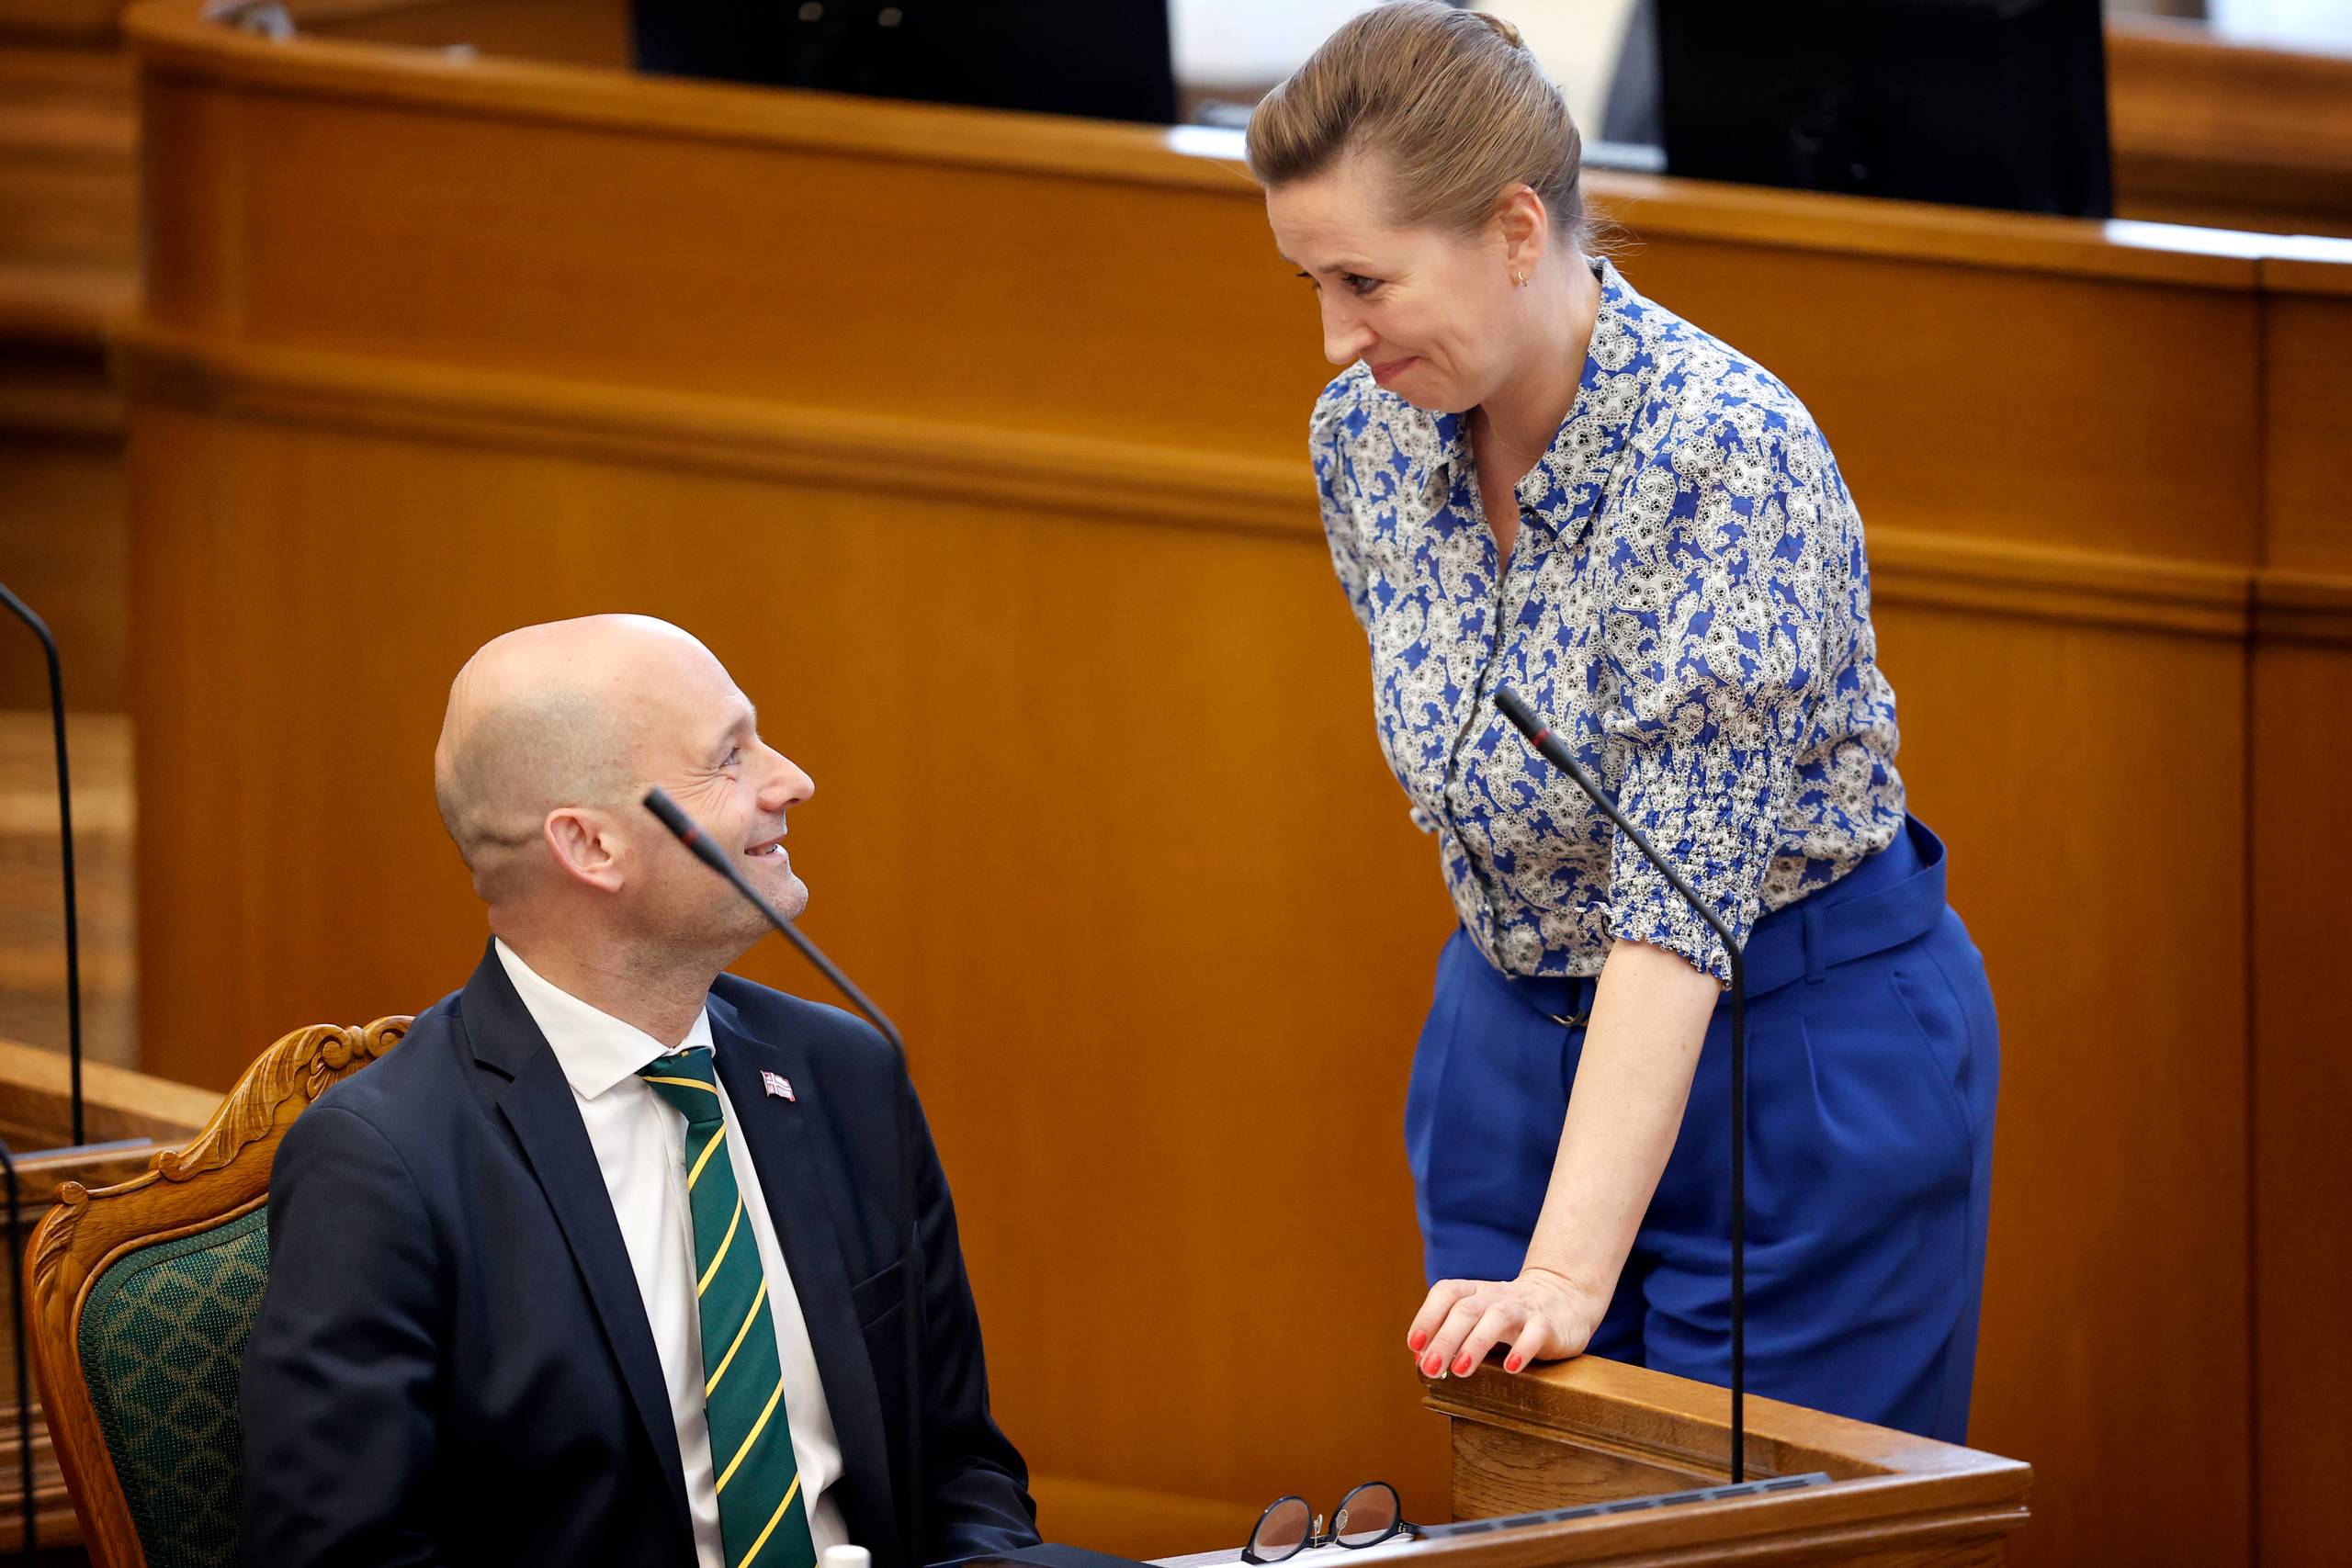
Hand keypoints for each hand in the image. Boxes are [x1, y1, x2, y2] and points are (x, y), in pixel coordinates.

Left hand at [1406, 1267, 1608, 1378]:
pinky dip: (1522, 1348)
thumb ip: (1452, 1334)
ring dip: (1475, 1344)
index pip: (1446, 1293)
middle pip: (1465, 1309)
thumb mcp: (1481, 1318)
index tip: (1414, 1345)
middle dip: (1444, 1339)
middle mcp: (1495, 1296)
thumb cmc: (1512, 1316)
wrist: (1566, 1298)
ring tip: (1461, 1371)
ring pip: (1496, 1317)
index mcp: (1475, 1292)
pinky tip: (1511, 1368)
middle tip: (1430, 1369)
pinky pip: (1535, 1333)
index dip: (1427, 1316)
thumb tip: (1421, 1360)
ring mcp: (1523, 1308)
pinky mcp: (1548, 1324)